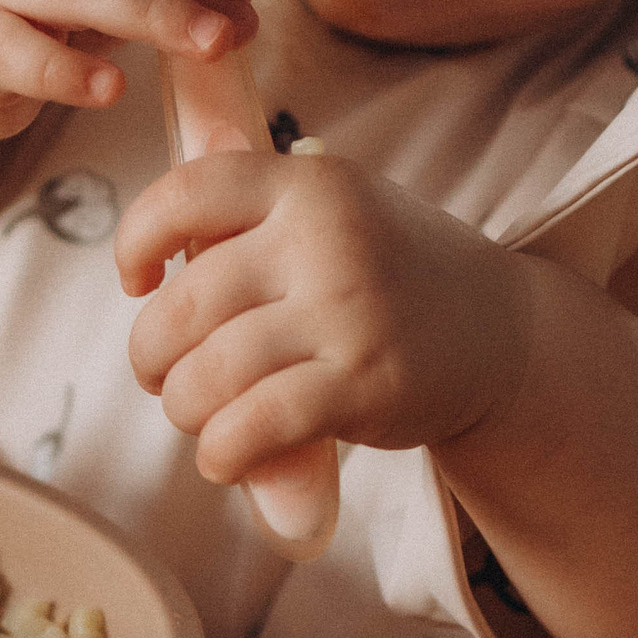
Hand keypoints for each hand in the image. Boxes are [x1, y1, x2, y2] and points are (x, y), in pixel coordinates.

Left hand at [119, 152, 530, 484]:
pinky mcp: (366, 386)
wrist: (502, 332)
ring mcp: (349, 313)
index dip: (136, 237)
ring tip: (194, 412)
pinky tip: (224, 455)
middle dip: (150, 351)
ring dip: (182, 406)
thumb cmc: (388, 273)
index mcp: (309, 183)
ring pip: (211, 372)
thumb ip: (248, 220)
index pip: (187, 192)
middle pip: (186, 303)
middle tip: (158, 373)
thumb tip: (152, 248)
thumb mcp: (331, 213)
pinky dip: (222, 450)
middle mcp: (328, 239)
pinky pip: (256, 424)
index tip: (135, 280)